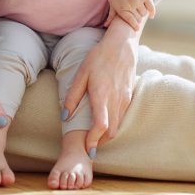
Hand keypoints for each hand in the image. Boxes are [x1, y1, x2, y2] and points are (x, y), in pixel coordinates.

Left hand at [62, 18, 138, 155]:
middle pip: (110, 132)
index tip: (87, 149)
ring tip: (94, 137)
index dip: (93, 140)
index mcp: (102, 95)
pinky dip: (113, 124)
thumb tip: (65, 116)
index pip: (100, 126)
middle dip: (100, 142)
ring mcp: (125, 99)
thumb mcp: (81, 73)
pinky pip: (122, 117)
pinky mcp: (129, 96)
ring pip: (117, 126)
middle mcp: (116, 100)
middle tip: (88, 146)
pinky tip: (105, 122)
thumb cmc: (99, 57)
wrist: (122, 45)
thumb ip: (73, 95)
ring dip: (107, 135)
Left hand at [104, 0, 153, 30]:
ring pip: (144, 13)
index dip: (135, 26)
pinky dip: (152, 12)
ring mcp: (138, 0)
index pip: (131, 21)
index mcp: (122, 8)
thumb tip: (106, 26)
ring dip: (142, 13)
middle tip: (136, 17)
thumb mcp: (113, 5)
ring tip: (139, 11)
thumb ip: (111, 16)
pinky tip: (151, 16)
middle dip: (138, 19)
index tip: (137, 29)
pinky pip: (151, 7)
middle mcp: (130, 4)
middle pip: (138, 18)